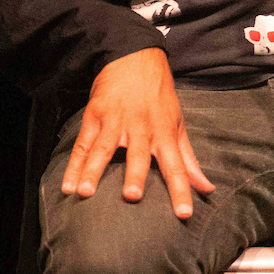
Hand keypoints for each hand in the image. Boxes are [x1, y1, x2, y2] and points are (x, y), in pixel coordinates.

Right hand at [62, 47, 215, 219]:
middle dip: (135, 175)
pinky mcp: (95, 117)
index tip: (185, 214)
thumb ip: (189, 160)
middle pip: (138, 155)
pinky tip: (67, 185)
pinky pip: (83, 144)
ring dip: (94, 171)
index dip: (181, 190)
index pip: (177, 166)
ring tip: (85, 193)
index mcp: (165, 133)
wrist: (135, 59)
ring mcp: (116, 122)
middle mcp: (142, 128)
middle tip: (131, 196)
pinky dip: (74, 164)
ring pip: (104, 149)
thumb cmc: (160, 97)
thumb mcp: (178, 124)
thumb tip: (206, 188)